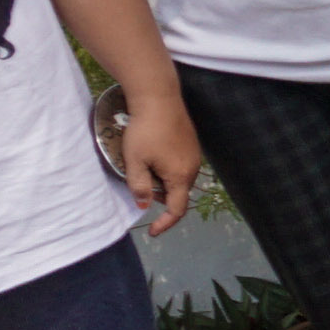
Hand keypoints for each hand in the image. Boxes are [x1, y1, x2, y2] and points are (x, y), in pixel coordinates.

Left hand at [117, 94, 202, 236]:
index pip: (177, 210)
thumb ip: (139, 187)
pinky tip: (154, 154)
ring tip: (145, 168)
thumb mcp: (135, 161)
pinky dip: (169, 169)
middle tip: (141, 187)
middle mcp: (193, 168)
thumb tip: (144, 206)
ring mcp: (194, 155)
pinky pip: (182, 165)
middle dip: (161, 198)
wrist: (159, 98)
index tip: (152, 231)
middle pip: (179, 194)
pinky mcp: (192, 143)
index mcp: (180, 176)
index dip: (165, 223)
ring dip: (164, 182)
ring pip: (180, 179)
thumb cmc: (145, 130)